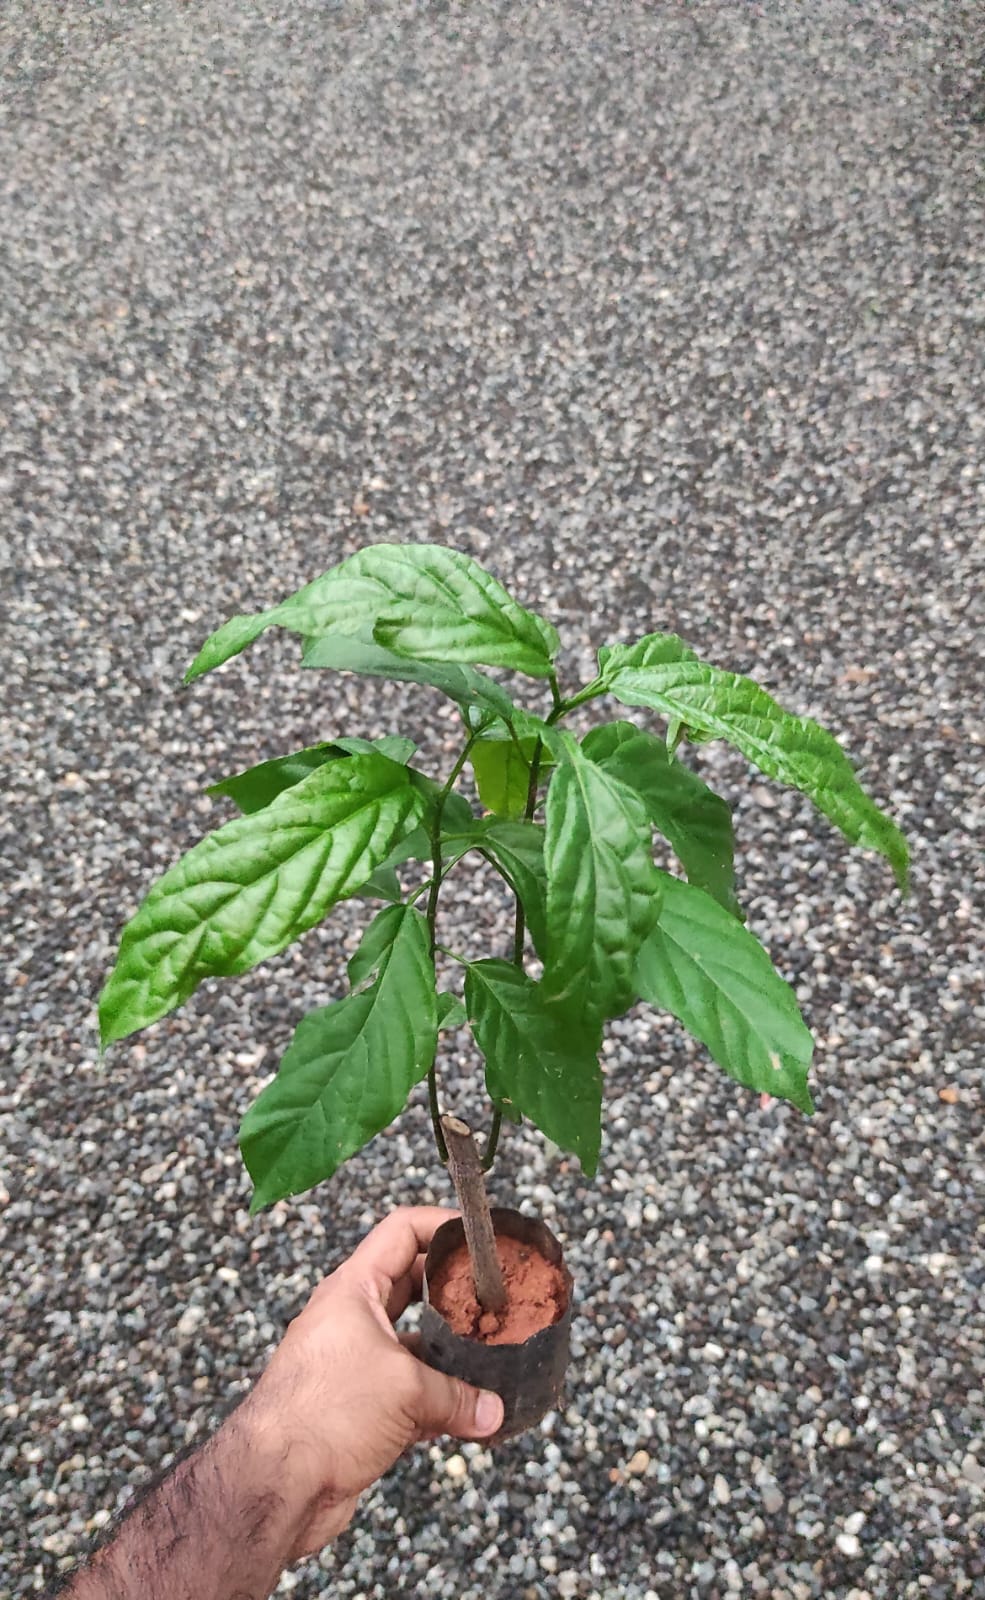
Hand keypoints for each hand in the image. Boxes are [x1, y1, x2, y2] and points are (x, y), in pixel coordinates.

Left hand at [239, 1206, 503, 1555]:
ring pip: (414, 1343)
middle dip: (455, 1291)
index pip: (402, 1231)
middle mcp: (352, 1320)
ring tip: (495, 1356)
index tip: (482, 1235)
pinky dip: (440, 1401)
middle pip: (413, 1286)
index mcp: (353, 1290)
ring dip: (452, 1352)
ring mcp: (354, 1365)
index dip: (443, 1224)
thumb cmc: (323, 1414)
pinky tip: (473, 1416)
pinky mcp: (358, 1410)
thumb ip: (457, 1395)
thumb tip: (495, 1411)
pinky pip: (409, 1393)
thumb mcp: (404, 1390)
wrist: (273, 1487)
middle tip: (497, 1296)